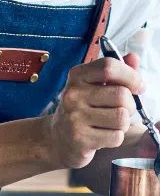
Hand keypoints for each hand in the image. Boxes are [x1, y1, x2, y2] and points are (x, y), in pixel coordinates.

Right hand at [46, 52, 142, 168]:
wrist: (58, 135)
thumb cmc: (84, 107)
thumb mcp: (95, 85)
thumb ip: (116, 71)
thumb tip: (133, 57)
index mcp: (77, 75)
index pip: (110, 67)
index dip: (131, 76)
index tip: (138, 87)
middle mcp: (73, 93)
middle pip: (122, 95)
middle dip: (130, 105)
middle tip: (121, 109)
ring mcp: (74, 115)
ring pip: (122, 118)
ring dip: (123, 123)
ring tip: (110, 122)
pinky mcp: (79, 137)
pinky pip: (116, 137)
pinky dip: (115, 138)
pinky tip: (103, 134)